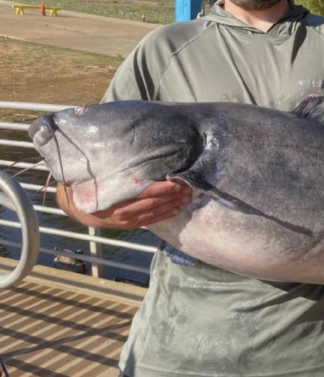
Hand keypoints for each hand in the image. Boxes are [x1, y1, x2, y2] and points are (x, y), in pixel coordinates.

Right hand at [61, 181, 191, 229]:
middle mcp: (123, 210)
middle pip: (154, 201)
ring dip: (173, 204)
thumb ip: (120, 170)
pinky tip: (177, 209)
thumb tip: (136, 150)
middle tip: (188, 187)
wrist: (81, 209)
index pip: (145, 191)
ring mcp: (128, 219)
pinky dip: (165, 214)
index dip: (163, 187)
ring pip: (155, 211)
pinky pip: (151, 220)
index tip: (177, 181)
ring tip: (187, 197)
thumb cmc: (95, 186)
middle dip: (173, 195)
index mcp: (116, 195)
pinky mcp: (131, 225)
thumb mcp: (103, 175)